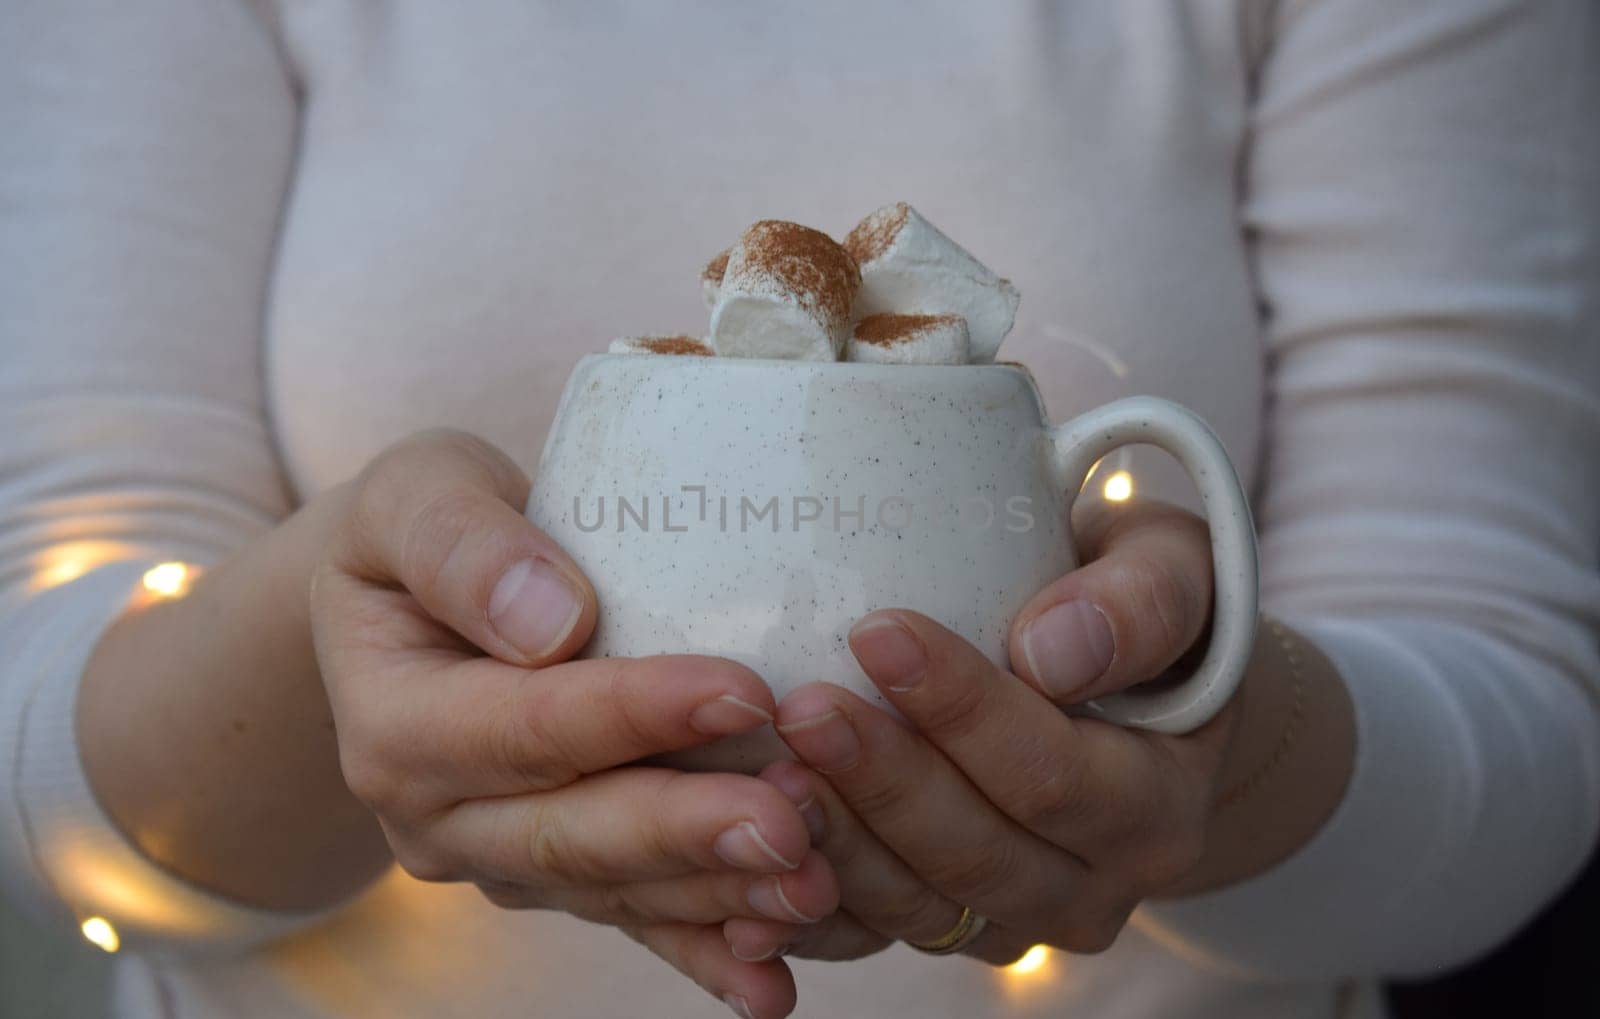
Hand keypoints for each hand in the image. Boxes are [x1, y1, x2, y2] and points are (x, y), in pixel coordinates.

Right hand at [311, 430, 837, 1015]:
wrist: (408, 610)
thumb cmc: (423, 534)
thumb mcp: (414, 497)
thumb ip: (462, 544)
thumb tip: (550, 619)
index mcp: (398, 721)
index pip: (525, 724)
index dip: (632, 714)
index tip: (743, 692)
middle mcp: (441, 815)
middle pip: (573, 832)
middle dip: (687, 833)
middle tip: (793, 821)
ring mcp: (501, 860)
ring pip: (617, 891)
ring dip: (716, 896)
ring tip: (814, 884)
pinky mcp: (560, 880)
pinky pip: (637, 924)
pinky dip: (705, 953)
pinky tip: (773, 981)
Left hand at [721, 500, 1237, 969]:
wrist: (1127, 678)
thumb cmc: (1135, 601)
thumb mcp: (1171, 566)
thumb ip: (1141, 601)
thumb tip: (1054, 653)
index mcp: (1156, 805)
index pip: (1050, 772)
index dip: (963, 709)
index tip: (879, 630)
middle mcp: (1095, 885)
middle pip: (975, 852)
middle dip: (882, 780)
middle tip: (800, 707)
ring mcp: (1018, 918)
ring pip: (916, 906)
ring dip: (837, 842)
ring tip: (769, 768)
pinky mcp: (952, 927)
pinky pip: (872, 931)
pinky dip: (811, 901)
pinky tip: (749, 853)